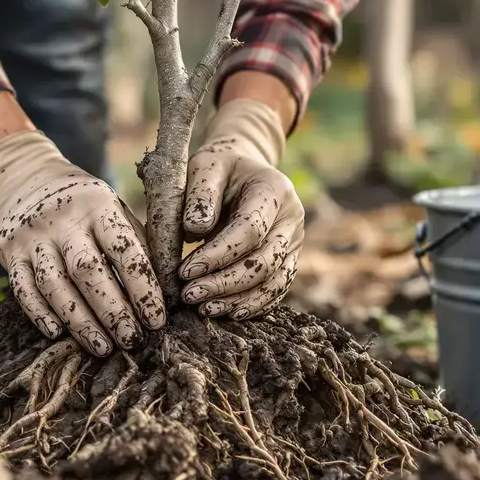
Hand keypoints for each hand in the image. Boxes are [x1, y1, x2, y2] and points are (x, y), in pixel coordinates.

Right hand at [0, 130, 164, 354]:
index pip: (124, 250)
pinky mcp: (9, 252)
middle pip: (88, 271)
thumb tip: (168, 290)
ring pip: (55, 285)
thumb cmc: (84, 204)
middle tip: (132, 340)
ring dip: (80, 322)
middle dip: (113, 311)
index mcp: (98, 205)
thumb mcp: (113, 208)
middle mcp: (63, 219)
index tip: (156, 320)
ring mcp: (32, 236)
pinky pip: (23, 289)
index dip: (143, 288)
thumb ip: (137, 242)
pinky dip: (39, 314)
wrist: (24, 178)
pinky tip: (57, 334)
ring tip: (103, 348)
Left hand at [179, 99, 304, 319]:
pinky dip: (252, 305)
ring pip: (273, 282)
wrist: (243, 171)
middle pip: (264, 262)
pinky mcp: (289, 260)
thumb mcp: (205, 166)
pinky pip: (276, 290)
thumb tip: (196, 228)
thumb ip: (200, 193)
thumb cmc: (218, 169)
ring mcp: (294, 242)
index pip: (249, 230)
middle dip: (225, 283)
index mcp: (274, 189)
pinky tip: (227, 312)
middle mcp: (292, 218)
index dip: (218, 255)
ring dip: (237, 300)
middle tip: (189, 296)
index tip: (185, 271)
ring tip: (203, 310)